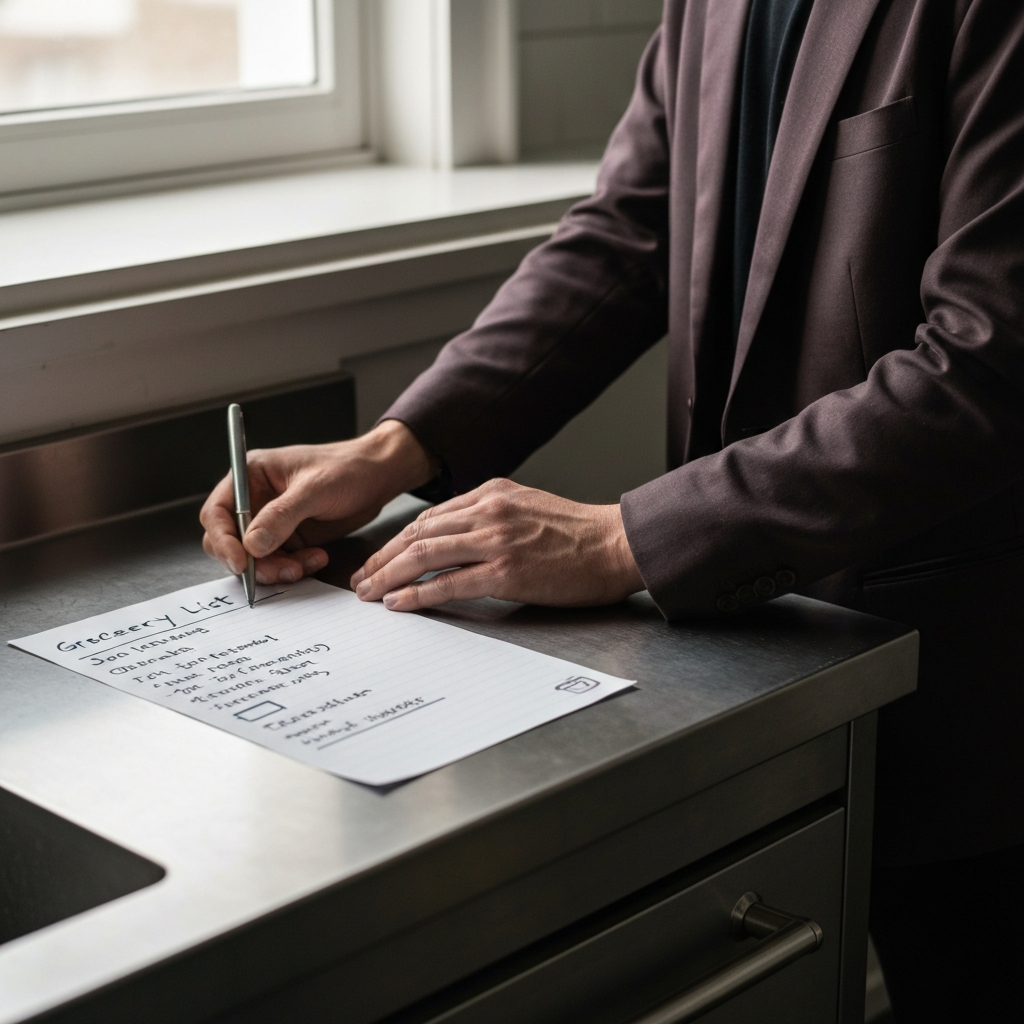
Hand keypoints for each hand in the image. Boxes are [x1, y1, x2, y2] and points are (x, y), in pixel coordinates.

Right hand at [200, 420, 437, 584]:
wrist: (379, 477)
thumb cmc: (348, 469)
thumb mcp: (314, 489)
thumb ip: (281, 516)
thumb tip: (252, 545)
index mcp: (250, 476)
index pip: (217, 512)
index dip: (223, 539)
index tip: (241, 562)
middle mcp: (255, 500)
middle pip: (231, 541)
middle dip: (252, 561)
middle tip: (281, 571)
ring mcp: (272, 521)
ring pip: (255, 558)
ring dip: (276, 568)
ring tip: (305, 566)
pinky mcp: (290, 538)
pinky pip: (280, 562)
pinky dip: (295, 567)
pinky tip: (318, 559)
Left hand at [350, 478, 644, 610]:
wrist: (616, 544)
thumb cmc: (579, 532)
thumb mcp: (529, 505)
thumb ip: (493, 514)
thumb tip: (459, 534)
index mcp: (492, 493)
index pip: (430, 517)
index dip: (399, 540)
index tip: (381, 558)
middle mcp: (488, 511)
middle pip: (418, 534)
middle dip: (383, 558)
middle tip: (362, 579)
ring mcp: (495, 541)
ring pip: (424, 555)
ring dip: (389, 576)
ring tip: (369, 593)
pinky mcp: (505, 572)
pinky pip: (448, 582)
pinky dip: (418, 594)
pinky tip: (398, 603)